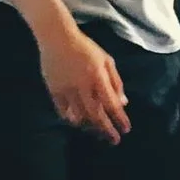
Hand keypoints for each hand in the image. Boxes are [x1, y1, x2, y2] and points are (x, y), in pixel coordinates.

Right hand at [38, 26, 129, 142]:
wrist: (57, 38)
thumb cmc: (86, 48)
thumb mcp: (107, 60)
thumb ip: (116, 82)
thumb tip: (123, 103)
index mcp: (98, 77)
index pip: (112, 104)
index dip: (120, 119)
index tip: (126, 130)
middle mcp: (83, 86)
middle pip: (96, 115)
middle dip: (107, 130)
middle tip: (115, 141)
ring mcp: (67, 89)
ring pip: (80, 116)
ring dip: (91, 127)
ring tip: (98, 133)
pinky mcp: (54, 90)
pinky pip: (63, 111)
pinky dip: (72, 119)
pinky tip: (79, 122)